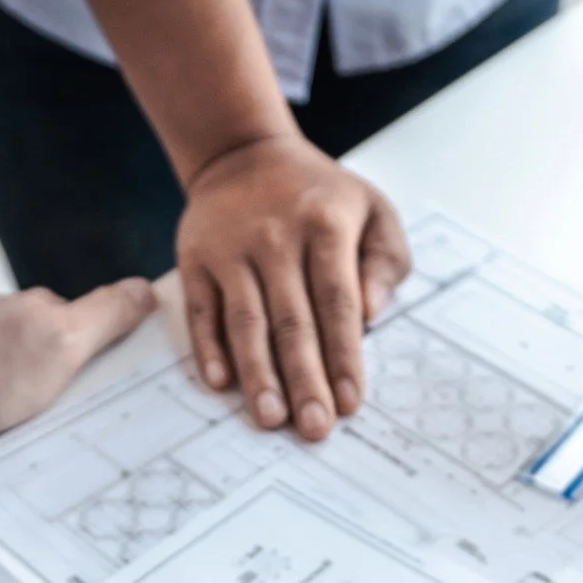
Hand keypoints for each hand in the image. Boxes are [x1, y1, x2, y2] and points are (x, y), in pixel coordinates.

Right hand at [177, 134, 408, 440]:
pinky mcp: (196, 259)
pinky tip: (220, 383)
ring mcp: (231, 250)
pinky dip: (208, 348)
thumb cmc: (318, 195)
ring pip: (246, 321)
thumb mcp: (372, 209)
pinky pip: (202, 310)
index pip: (338, 303)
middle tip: (314, 427)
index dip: (344, 356)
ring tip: (269, 418)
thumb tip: (374, 314)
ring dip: (258, 374)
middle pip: (293, 320)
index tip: (351, 402)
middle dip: (305, 379)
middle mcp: (276, 238)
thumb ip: (386, 260)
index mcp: (326, 226)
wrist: (243, 155)